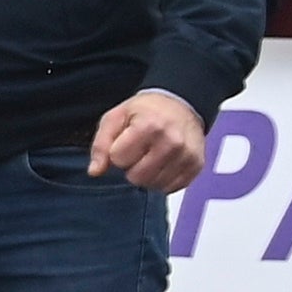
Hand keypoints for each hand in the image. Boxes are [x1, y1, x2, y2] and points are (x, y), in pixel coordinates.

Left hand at [88, 89, 208, 192]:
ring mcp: (187, 155)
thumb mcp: (115, 118)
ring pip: (153, 185)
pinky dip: (162, 179)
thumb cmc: (145, 111)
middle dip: (131, 166)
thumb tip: (95, 171)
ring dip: (146, 175)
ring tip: (150, 156)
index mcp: (150, 126)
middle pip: (136, 177)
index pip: (118, 159)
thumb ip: (101, 145)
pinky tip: (162, 163)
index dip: (117, 152)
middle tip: (138, 151)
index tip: (125, 141)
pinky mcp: (196, 166)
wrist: (181, 104)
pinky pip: (170, 188)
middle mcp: (172, 142)